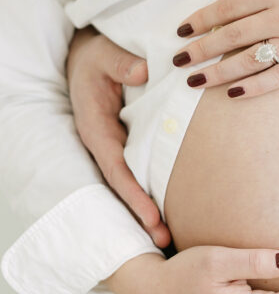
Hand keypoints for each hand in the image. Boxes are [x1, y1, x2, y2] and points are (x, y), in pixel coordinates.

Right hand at [66, 26, 170, 247]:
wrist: (91, 58)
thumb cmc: (99, 56)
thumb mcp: (105, 52)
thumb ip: (121, 61)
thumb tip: (143, 71)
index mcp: (96, 127)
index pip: (115, 167)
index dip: (132, 193)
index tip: (150, 216)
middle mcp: (105, 144)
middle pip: (125, 185)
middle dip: (142, 214)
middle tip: (164, 240)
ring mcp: (118, 148)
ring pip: (133, 183)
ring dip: (149, 210)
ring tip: (170, 239)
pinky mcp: (131, 146)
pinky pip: (142, 171)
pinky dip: (154, 192)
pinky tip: (173, 213)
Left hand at [171, 0, 278, 97]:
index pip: (226, 9)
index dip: (200, 22)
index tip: (181, 33)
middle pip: (231, 38)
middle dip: (200, 50)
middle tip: (178, 61)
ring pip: (250, 61)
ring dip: (219, 73)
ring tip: (196, 81)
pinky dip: (255, 87)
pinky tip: (235, 94)